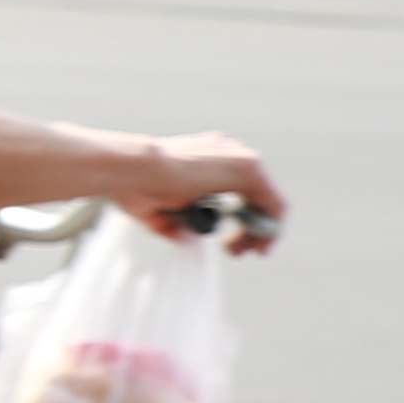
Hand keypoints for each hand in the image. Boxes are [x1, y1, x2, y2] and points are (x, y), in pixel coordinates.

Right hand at [128, 132, 285, 249]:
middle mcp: (226, 151)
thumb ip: (176, 222)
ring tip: (244, 251)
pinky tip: (260, 246)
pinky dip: (271, 228)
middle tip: (236, 251)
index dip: (239, 219)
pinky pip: (274, 203)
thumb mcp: (158, 210)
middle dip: (249, 228)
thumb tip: (184, 236)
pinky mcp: (247, 169)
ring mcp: (239, 157)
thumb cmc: (132, 185)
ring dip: (260, 231)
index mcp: (206, 155)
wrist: (129, 169)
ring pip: (268, 199)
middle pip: (256, 194)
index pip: (237, 187)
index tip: (228, 241)